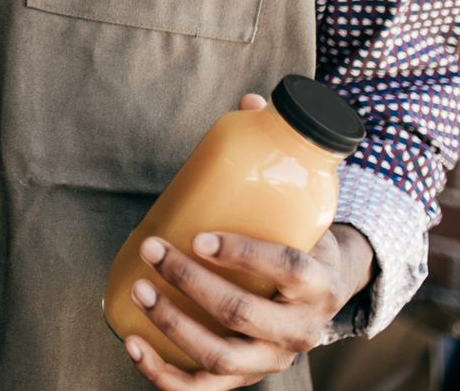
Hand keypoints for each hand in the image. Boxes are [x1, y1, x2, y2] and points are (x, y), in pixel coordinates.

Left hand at [123, 95, 374, 388]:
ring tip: (140, 289)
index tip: (198, 235)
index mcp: (318, 282)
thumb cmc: (301, 236)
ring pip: (220, 357)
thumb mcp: (302, 199)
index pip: (285, 269)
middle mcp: (299, 331)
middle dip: (191, 283)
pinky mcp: (243, 378)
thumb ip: (280, 151)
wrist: (326, 291)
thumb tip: (251, 97)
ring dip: (172, 325)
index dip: (242, 254)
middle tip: (155, 249)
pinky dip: (163, 375)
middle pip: (243, 315)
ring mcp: (270, 360)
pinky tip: (132, 343)